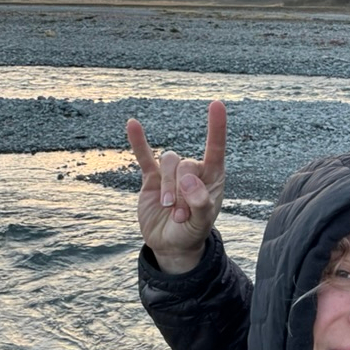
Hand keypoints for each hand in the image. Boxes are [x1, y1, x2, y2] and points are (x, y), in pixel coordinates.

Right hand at [126, 101, 226, 273]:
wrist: (171, 245)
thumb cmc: (192, 232)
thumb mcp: (202, 223)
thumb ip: (200, 202)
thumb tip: (188, 179)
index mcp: (212, 177)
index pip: (215, 148)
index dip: (216, 127)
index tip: (216, 104)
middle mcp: (193, 170)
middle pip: (184, 163)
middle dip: (182, 191)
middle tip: (182, 215)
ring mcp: (171, 174)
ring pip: (167, 162)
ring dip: (168, 187)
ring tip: (170, 209)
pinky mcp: (151, 179)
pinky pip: (144, 157)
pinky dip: (138, 142)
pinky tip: (132, 124)